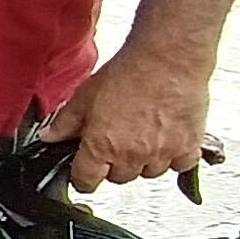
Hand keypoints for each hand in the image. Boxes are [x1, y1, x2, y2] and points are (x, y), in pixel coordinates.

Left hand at [39, 46, 211, 192]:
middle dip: (114, 164)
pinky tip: (168, 139)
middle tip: (117, 141)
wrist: (169, 57)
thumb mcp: (85, 96)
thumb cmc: (130, 72)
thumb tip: (50, 137)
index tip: (86, 170)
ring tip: (143, 135)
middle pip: (119, 178)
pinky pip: (180, 166)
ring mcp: (162, 153)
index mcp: (102, 146)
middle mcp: (132, 155)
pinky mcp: (189, 146)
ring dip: (144, 161)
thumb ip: (66, 122)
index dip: (83, 176)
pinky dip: (175, 157)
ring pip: (149, 173)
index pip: (86, 181)